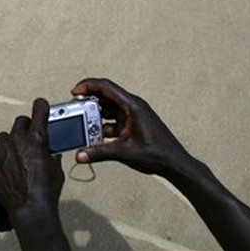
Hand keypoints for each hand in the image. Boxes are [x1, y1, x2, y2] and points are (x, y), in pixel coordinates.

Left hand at [0, 98, 65, 229]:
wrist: (29, 208)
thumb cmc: (45, 191)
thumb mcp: (56, 169)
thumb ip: (51, 153)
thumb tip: (50, 150)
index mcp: (37, 138)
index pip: (39, 109)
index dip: (41, 107)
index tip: (41, 106)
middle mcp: (18, 139)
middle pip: (20, 121)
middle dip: (26, 128)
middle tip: (28, 140)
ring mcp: (2, 148)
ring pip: (4, 135)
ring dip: (10, 142)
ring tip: (15, 157)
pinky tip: (4, 166)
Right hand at [71, 78, 191, 176]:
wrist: (175, 165)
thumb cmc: (158, 154)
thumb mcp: (124, 152)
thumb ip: (99, 152)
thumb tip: (80, 154)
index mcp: (132, 105)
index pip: (106, 86)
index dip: (87, 86)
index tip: (74, 92)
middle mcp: (132, 106)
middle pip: (105, 96)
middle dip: (88, 101)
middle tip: (75, 109)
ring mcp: (132, 115)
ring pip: (107, 109)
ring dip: (95, 116)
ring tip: (84, 125)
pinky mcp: (132, 125)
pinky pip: (112, 120)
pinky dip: (102, 126)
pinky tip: (96, 136)